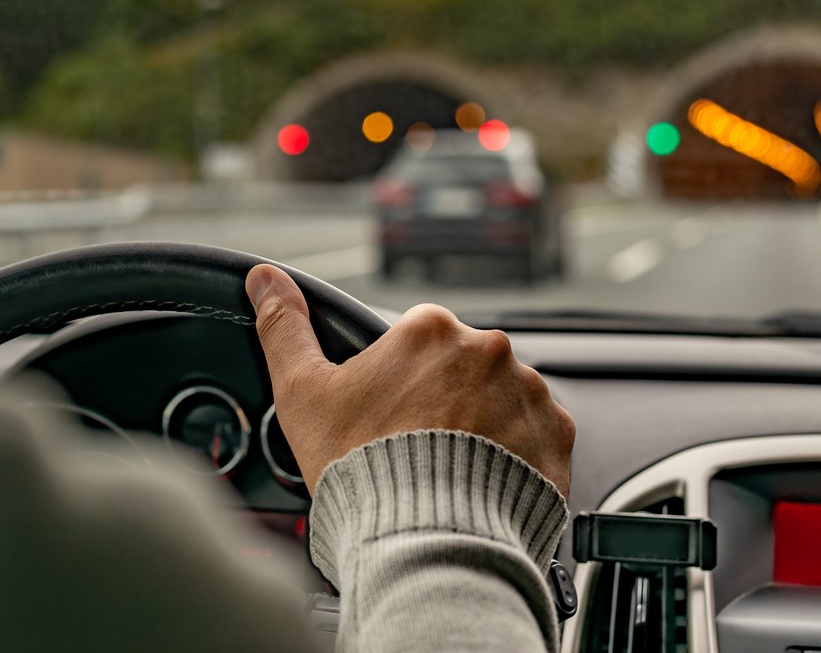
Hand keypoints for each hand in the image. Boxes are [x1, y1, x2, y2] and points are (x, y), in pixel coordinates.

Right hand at [245, 264, 574, 496]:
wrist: (428, 541)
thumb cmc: (363, 468)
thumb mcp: (304, 395)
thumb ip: (285, 329)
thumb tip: (264, 278)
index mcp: (429, 329)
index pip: (413, 343)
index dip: (394, 383)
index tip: (385, 419)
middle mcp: (488, 349)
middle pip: (458, 370)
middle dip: (439, 403)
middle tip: (413, 449)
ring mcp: (528, 391)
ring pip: (498, 400)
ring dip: (479, 427)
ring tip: (448, 473)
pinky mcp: (557, 435)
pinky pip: (534, 436)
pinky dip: (514, 455)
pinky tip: (480, 482)